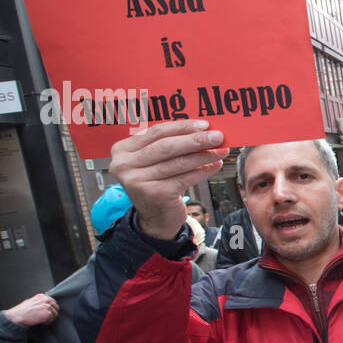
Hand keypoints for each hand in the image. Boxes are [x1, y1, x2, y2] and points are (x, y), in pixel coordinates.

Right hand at [6, 293, 57, 326]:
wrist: (17, 316)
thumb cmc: (22, 310)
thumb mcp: (31, 302)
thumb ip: (39, 302)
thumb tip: (45, 305)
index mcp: (42, 296)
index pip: (53, 302)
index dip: (51, 308)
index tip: (47, 313)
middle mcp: (46, 300)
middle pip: (56, 307)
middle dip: (52, 313)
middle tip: (46, 318)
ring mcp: (47, 306)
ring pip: (55, 314)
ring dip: (50, 319)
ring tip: (43, 321)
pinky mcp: (47, 313)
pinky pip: (51, 319)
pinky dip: (47, 322)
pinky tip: (42, 323)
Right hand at [106, 120, 226, 238]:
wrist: (155, 218)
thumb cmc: (158, 183)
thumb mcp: (154, 161)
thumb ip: (168, 144)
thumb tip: (202, 129)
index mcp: (122, 150)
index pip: (156, 132)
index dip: (182, 127)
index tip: (204, 125)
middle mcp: (124, 165)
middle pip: (166, 146)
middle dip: (195, 140)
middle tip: (218, 136)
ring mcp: (138, 181)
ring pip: (178, 162)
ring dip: (203, 155)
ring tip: (221, 150)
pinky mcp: (155, 194)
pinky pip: (185, 178)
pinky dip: (202, 171)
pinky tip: (214, 165)